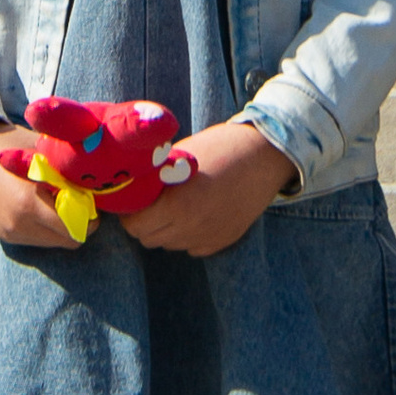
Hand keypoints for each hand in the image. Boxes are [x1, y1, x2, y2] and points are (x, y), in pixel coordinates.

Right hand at [0, 117, 84, 251]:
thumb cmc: (7, 145)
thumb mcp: (41, 151)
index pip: (75, 229)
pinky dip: (46, 227)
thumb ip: (67, 169)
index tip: (92, 201)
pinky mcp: (4, 235)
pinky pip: (37, 239)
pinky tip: (42, 204)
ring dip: (62, 227)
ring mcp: (10, 233)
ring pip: (53, 243)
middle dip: (80, 224)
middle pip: (68, 241)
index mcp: (29, 203)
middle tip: (82, 202)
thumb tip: (98, 181)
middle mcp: (18, 225)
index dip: (90, 217)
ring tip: (60, 201)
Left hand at [129, 117, 297, 256]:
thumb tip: (132, 187)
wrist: (266, 154)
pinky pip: (193, 246)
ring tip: (174, 205)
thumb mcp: (180, 157)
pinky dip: (188, 234)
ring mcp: (210, 237)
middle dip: (145, 222)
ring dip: (166, 229)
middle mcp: (192, 228)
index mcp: (177, 206)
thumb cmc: (221, 147)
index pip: (135, 226)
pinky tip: (196, 211)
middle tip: (150, 203)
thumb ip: (156, 178)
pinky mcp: (224, 240)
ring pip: (171, 244)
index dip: (130, 213)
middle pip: (150, 239)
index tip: (133, 200)